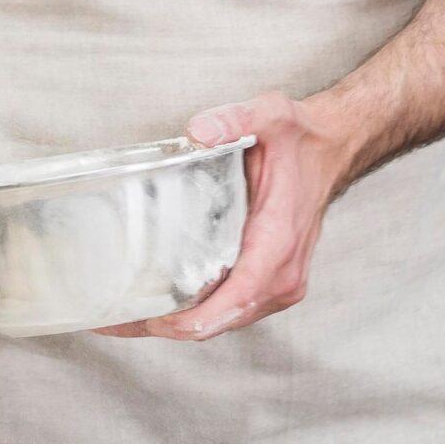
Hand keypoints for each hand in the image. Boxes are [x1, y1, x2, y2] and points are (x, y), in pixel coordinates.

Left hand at [95, 92, 366, 341]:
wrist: (331, 151)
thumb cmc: (302, 142)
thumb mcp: (271, 117)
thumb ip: (235, 120)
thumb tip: (198, 132)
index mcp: (278, 244)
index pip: (233, 302)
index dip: (189, 321)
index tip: (148, 321)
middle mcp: (281, 275)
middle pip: (218, 322)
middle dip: (167, 326)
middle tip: (113, 319)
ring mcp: (278, 284)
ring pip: (221, 321)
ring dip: (176, 324)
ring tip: (123, 317)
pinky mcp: (270, 283)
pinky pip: (228, 309)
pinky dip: (194, 312)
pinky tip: (158, 304)